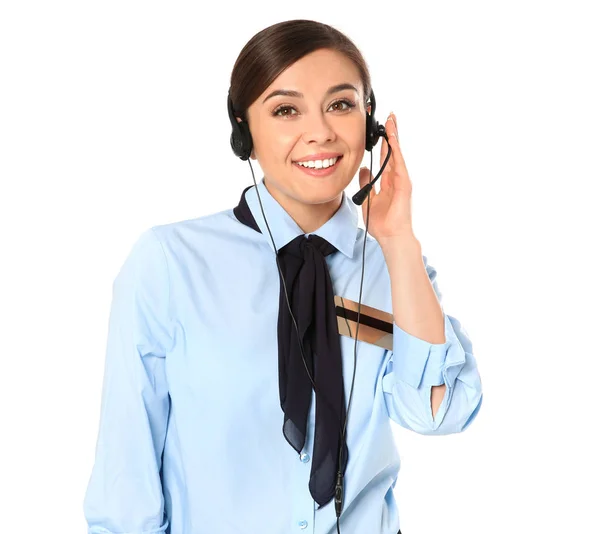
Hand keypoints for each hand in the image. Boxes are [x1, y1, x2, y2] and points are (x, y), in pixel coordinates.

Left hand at [358, 112, 415, 244]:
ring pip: (397, 154)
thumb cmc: (381, 222)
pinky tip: (392, 138)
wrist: (390, 236)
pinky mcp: (404, 184)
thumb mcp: (367, 198)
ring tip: (391, 121)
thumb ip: (365, 182)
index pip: (384, 157)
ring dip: (394, 137)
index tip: (377, 128)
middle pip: (392, 151)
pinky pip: (399, 164)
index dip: (381, 143)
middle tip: (388, 116)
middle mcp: (395, 178)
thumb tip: (363, 168)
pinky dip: (396, 150)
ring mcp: (401, 180)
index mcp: (387, 181)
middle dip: (390, 134)